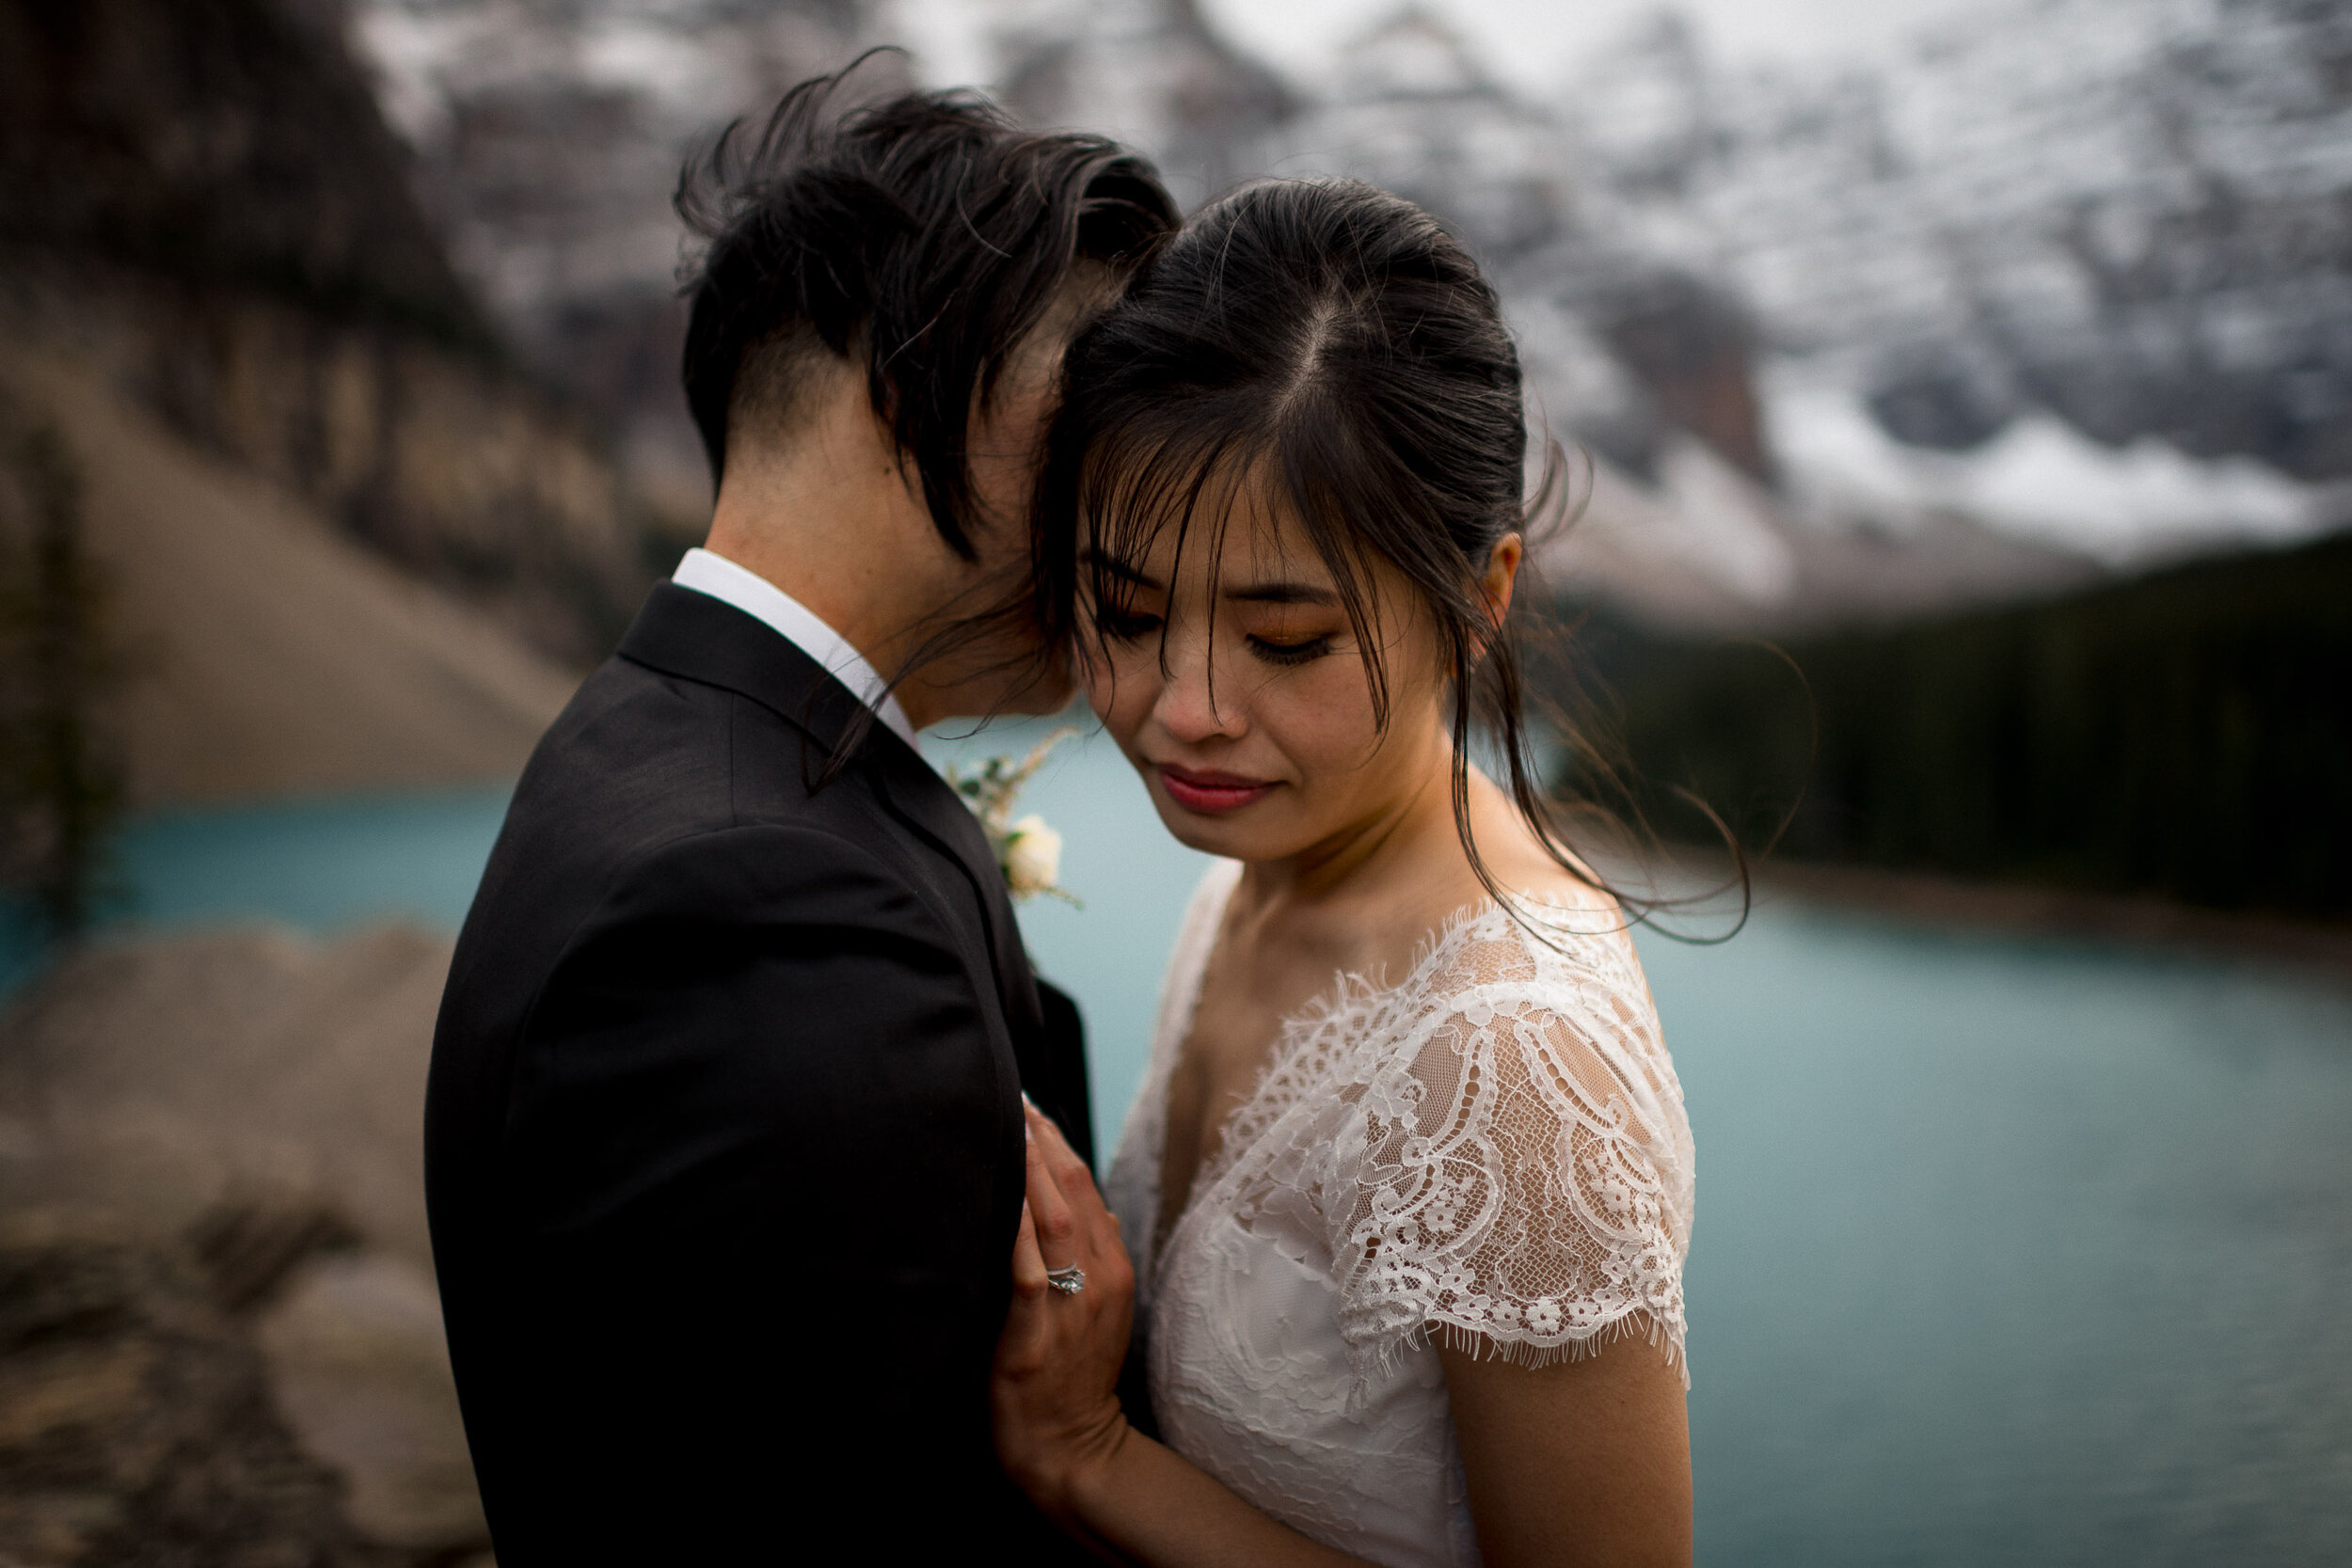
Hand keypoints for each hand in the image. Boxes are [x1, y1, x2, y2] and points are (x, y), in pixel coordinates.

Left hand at [993, 1100, 1135, 1521]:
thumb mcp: (1099, 1310)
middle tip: (1009, 1096)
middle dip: (1040, 1139)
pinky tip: (998, 1199)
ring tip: (1004, 1128)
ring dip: (1028, 1170)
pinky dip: (1016, 1233)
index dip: (1057, 1140)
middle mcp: (1099, 1280)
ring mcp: (1070, 1310)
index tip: (1028, 1103)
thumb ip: (1093, 1257)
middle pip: (1072, 1191)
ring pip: (1054, 1221)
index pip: (1086, 1186)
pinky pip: (1028, 1275)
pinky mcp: (1035, 1340)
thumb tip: (1092, 1209)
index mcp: (1114, 1268)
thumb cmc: (1076, 1377)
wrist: (1074, 1450)